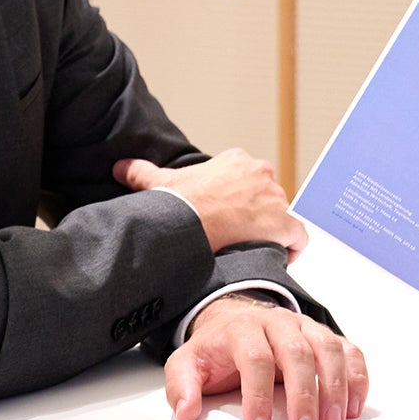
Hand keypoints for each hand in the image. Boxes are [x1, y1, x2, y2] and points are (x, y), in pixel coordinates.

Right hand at [113, 149, 305, 258]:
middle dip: (257, 216)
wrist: (191, 222)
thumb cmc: (179, 203)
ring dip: (271, 232)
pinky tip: (277, 258)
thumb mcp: (159, 182)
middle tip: (239, 235)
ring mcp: (274, 197)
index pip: (249, 179)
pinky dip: (292, 248)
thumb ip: (142, 171)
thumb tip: (120, 166)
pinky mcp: (284, 222)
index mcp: (236, 161)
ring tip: (251, 249)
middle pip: (267, 197)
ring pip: (282, 216)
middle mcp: (260, 173)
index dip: (242, 200)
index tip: (231, 216)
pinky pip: (298, 237)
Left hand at [165, 295, 365, 419]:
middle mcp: (278, 323)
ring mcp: (305, 327)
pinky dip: (357, 376)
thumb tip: (186, 412)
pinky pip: (348, 350)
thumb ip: (182, 386)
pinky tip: (355, 406)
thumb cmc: (216, 348)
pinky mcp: (324, 336)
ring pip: (328, 348)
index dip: (257, 396)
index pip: (254, 358)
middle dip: (303, 394)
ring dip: (335, 386)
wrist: (235, 316)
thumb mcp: (188, 363)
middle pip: (297, 353)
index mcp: (243, 329)